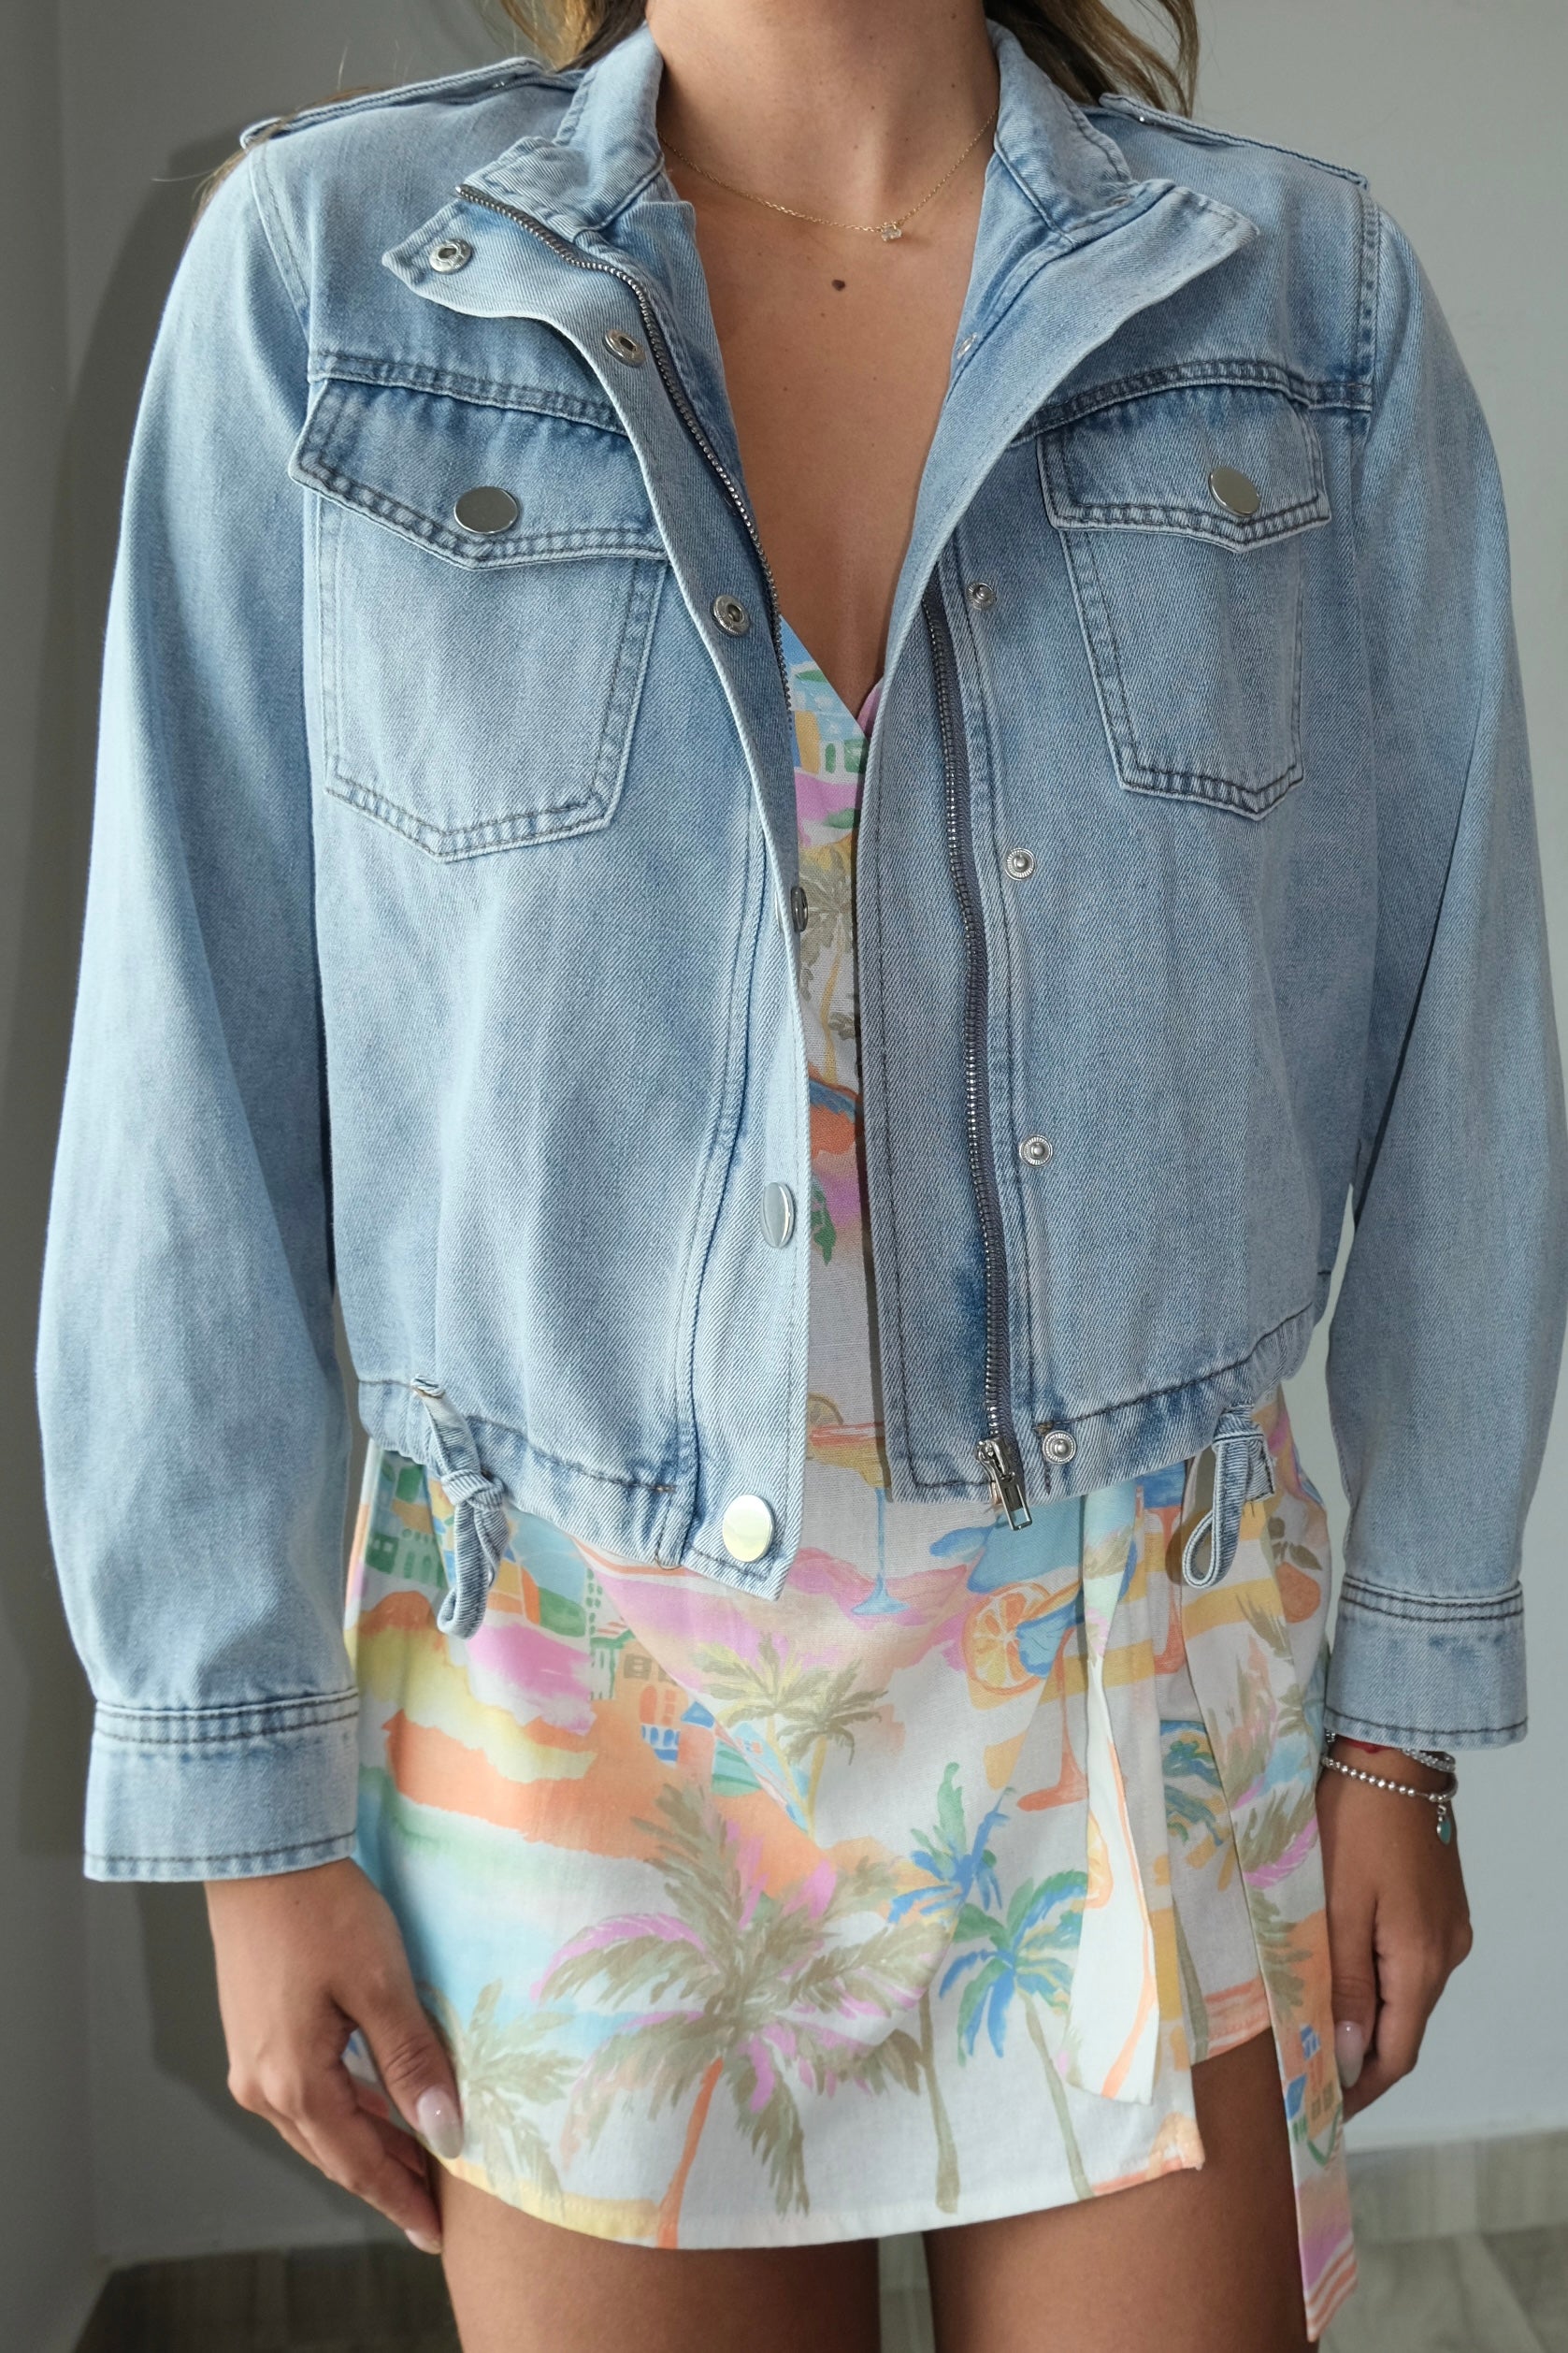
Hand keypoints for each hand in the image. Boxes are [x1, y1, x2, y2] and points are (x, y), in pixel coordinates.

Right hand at [204, 1856, 462, 2252]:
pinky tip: (373, 2110)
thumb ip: (412, 2062)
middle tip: (433, 2208)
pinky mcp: (252, 2036)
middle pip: (334, 2154)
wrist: (260, 1856)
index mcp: (294, 2082)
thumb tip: (444, 2130)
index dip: (401, 2199)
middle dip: (386, 2182)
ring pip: (317, 2129)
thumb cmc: (321, 1911)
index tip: (436, 2232)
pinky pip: (303, 2097)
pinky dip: (343, 2114)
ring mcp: (251, 2063)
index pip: (358, 2164)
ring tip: (413, 2167)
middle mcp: (262, 2086)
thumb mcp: (380, 1985)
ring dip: (365, 2148)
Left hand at [1317, 1738, 1472, 2117]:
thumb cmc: (1354, 1821)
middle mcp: (1445, 1952)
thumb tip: (1353, 2058)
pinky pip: (1408, 1960)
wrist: (1391, 1754)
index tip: (1325, 2112)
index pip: (1397, 2053)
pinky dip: (1378, 1978)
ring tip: (1317, 2027)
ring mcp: (1446, 1928)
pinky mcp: (1438, 1905)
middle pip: (1404, 2027)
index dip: (1362, 2088)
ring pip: (1405, 1992)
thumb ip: (1346, 1983)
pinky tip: (1343, 1974)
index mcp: (1421, 1961)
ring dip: (1368, 2015)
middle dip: (1362, 2056)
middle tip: (1310, 2074)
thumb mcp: (1338, 1905)